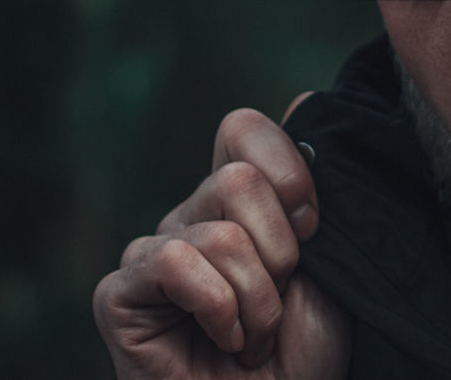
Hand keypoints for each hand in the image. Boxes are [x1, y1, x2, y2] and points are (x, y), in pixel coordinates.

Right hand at [94, 100, 351, 378]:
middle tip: (279, 301)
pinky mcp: (118, 294)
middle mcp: (192, 215)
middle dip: (280, 253)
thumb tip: (301, 97)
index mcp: (241, 201)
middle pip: (239, 180)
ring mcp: (152, 252)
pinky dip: (218, 309)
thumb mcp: (331, 261)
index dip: (289, 172)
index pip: (244, 129)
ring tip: (254, 337)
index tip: (312, 231)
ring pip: (217, 231)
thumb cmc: (304, 352)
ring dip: (256, 299)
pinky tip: (224, 341)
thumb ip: (314, 188)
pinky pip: (174, 262)